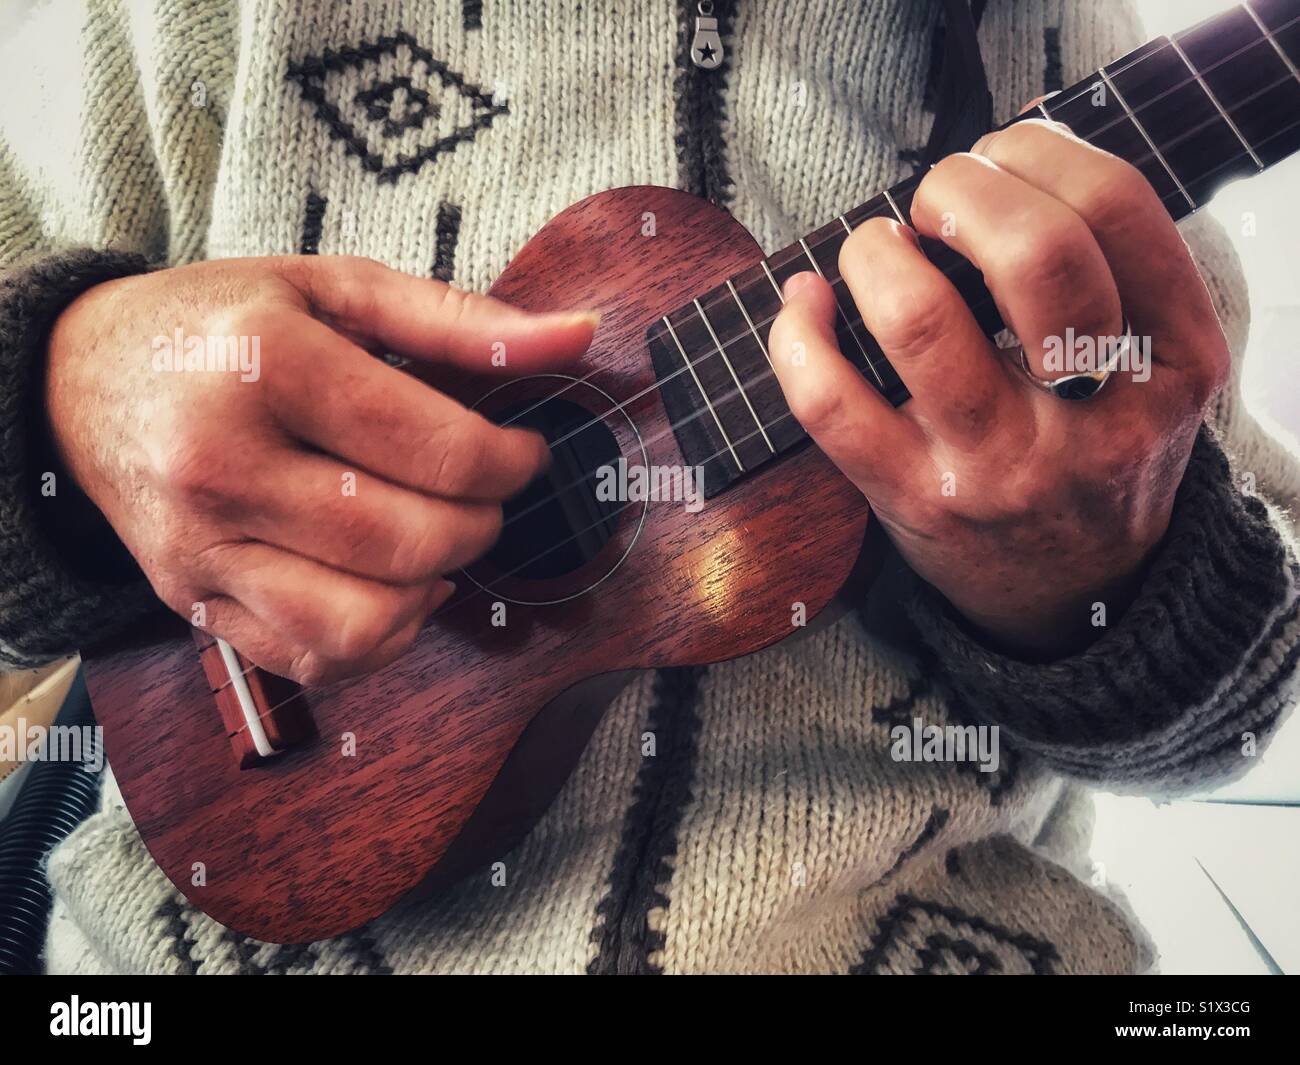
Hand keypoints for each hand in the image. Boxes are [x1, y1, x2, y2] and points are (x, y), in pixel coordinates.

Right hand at [46, 255, 596, 682]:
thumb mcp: (333, 288)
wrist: (80, 379)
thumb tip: (577, 337)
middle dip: (482, 524)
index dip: (513, 462)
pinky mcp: (193, 603)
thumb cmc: (219, 325)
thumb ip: (459, 319)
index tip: (521, 451)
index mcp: (266, 367)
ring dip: (434, 588)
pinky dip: (381, 638)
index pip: (441, 451)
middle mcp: (224, 467)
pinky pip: (316, 661)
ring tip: (435, 540)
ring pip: (367, 623)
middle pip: (414, 541)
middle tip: (482, 493)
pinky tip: (388, 584)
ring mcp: (203, 548)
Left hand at [769, 116, 1228, 656]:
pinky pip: (833, 404)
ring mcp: (1002, 464)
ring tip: (875, 249)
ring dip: (875, 253)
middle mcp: (1096, 416)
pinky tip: (803, 303)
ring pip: (920, 320)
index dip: (1040, 151)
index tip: (1001, 156)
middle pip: (1034, 254)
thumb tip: (1006, 150)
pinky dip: (797, 336)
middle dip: (962, 190)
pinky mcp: (916, 498)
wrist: (1076, 592)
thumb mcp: (1156, 368)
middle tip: (936, 201)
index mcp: (1174, 362)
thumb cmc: (1100, 453)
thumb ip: (1114, 271)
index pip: (1116, 208)